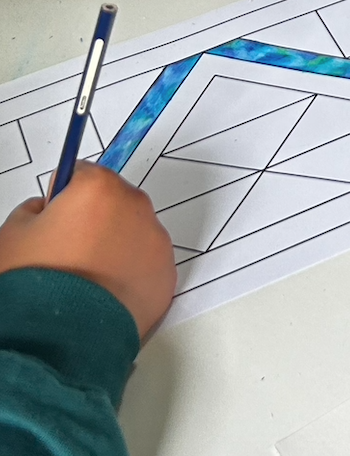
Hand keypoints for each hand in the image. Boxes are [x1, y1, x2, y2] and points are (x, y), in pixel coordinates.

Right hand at [0, 164, 175, 339]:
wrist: (55, 342)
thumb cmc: (33, 287)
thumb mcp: (11, 236)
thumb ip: (33, 211)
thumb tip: (46, 210)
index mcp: (99, 189)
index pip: (82, 175)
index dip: (63, 198)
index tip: (55, 217)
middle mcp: (136, 208)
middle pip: (113, 202)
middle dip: (93, 222)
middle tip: (66, 256)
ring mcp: (156, 243)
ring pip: (133, 234)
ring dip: (114, 248)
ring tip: (83, 281)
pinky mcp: (166, 277)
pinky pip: (146, 266)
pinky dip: (129, 275)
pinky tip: (102, 296)